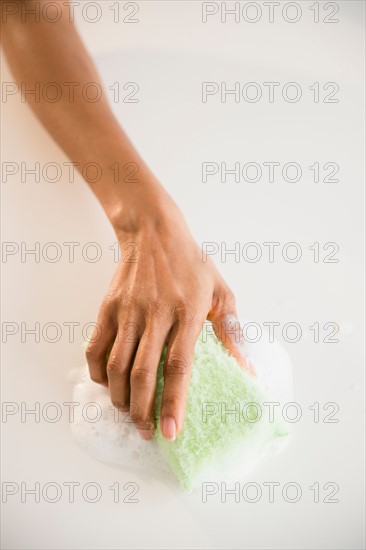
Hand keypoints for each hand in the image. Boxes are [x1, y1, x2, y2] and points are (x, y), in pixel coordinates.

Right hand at [86, 190, 252, 440]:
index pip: (179, 366)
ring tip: (129, 414)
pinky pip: (96, 347)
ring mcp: (128, 312)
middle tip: (147, 432)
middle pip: (144, 373)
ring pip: (117, 365)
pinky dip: (97, 373)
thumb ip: (233, 332)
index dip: (174, 402)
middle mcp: (156, 315)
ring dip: (121, 397)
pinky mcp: (108, 308)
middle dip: (144, 410)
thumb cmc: (192, 264)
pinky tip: (108, 385)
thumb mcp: (222, 292)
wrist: (154, 233)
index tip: (172, 431)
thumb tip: (248, 370)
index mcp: (188, 313)